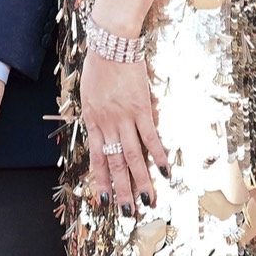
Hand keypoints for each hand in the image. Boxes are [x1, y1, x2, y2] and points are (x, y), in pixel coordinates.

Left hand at [80, 48, 166, 206]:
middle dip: (121, 190)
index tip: (102, 200)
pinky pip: (150, 137)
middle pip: (115, 163)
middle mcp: (107, 124)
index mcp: (92, 122)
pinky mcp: (141, 108)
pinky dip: (159, 155)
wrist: (111, 43)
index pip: (96, 158)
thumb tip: (102, 134)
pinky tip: (166, 171)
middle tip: (127, 211)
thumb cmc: (98, 66)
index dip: (100, 181)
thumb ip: (96, 117)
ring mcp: (124, 118)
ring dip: (140, 181)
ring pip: (133, 156)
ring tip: (147, 200)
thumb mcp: (89, 95)